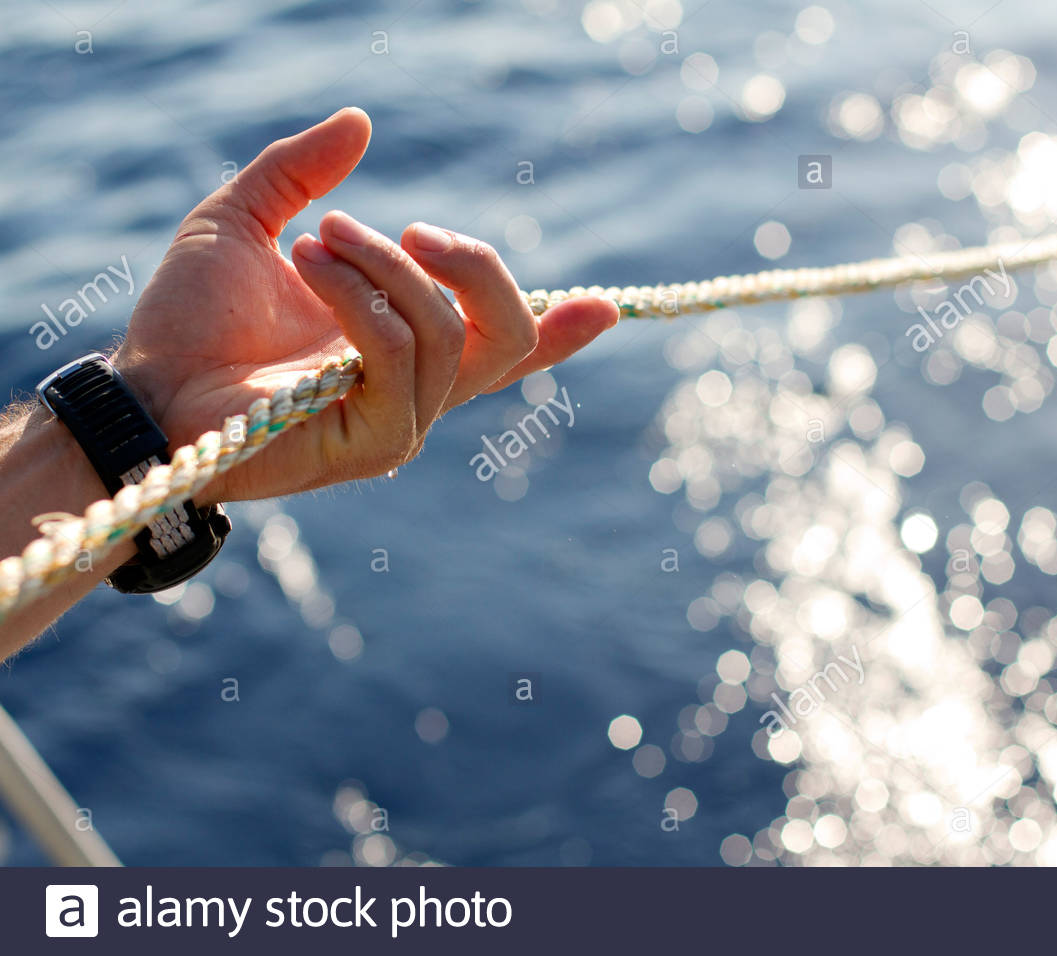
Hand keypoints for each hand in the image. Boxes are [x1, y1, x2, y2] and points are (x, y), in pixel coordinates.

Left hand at [114, 107, 618, 503]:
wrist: (144, 387)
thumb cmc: (192, 318)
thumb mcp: (246, 221)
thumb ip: (303, 174)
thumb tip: (361, 124)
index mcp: (404, 348)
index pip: (503, 347)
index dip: (561, 332)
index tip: (606, 308)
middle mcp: (416, 390)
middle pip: (506, 333)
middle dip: (477, 264)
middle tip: (412, 225)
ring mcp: (400, 422)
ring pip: (444, 330)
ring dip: (382, 267)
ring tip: (316, 241)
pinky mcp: (375, 444)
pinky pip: (399, 354)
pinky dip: (358, 296)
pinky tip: (304, 265)